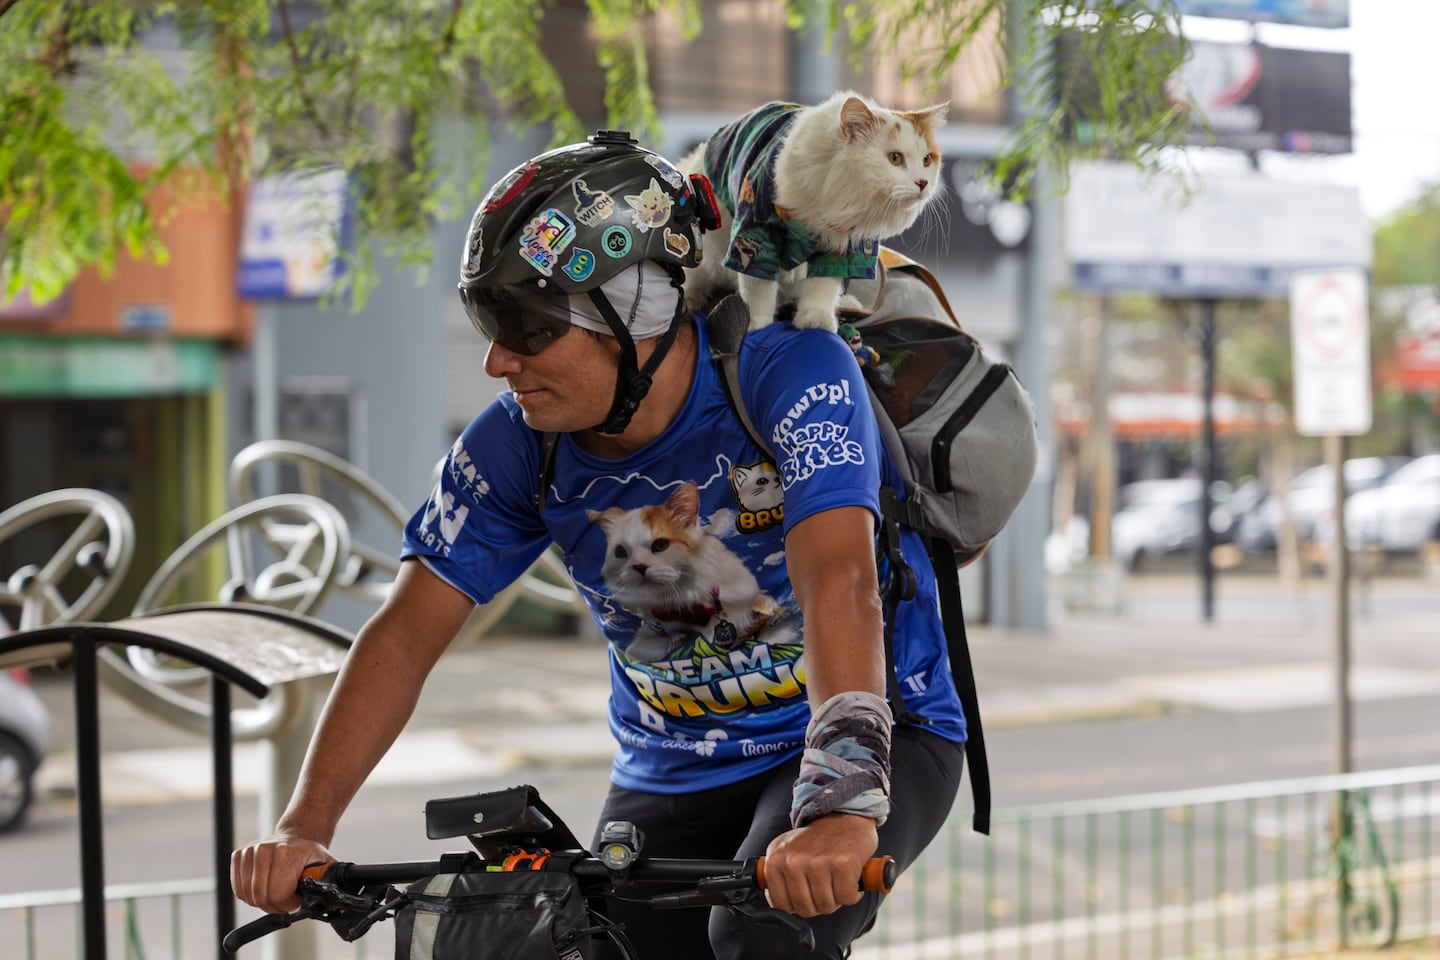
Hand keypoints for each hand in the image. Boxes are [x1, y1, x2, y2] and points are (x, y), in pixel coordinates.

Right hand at [231, 833, 334, 913]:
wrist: (297, 835)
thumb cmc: (310, 855)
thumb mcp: (325, 866)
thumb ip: (328, 882)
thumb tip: (333, 899)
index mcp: (284, 853)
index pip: (277, 895)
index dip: (288, 904)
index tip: (296, 900)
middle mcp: (263, 850)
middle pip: (260, 897)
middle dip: (275, 905)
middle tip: (287, 900)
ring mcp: (249, 851)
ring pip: (248, 896)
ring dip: (263, 901)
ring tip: (278, 893)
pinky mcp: (238, 855)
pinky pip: (238, 889)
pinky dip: (250, 895)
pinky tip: (264, 888)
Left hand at [760, 813, 879, 916]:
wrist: (843, 816)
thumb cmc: (817, 839)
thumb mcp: (786, 852)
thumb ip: (777, 876)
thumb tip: (776, 902)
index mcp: (776, 860)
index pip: (781, 905)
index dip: (797, 905)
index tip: (806, 894)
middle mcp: (794, 861)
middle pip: (806, 909)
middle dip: (819, 903)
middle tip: (825, 884)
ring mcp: (817, 862)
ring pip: (826, 906)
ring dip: (836, 898)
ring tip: (836, 878)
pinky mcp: (842, 864)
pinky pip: (846, 897)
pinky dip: (852, 892)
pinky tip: (848, 877)